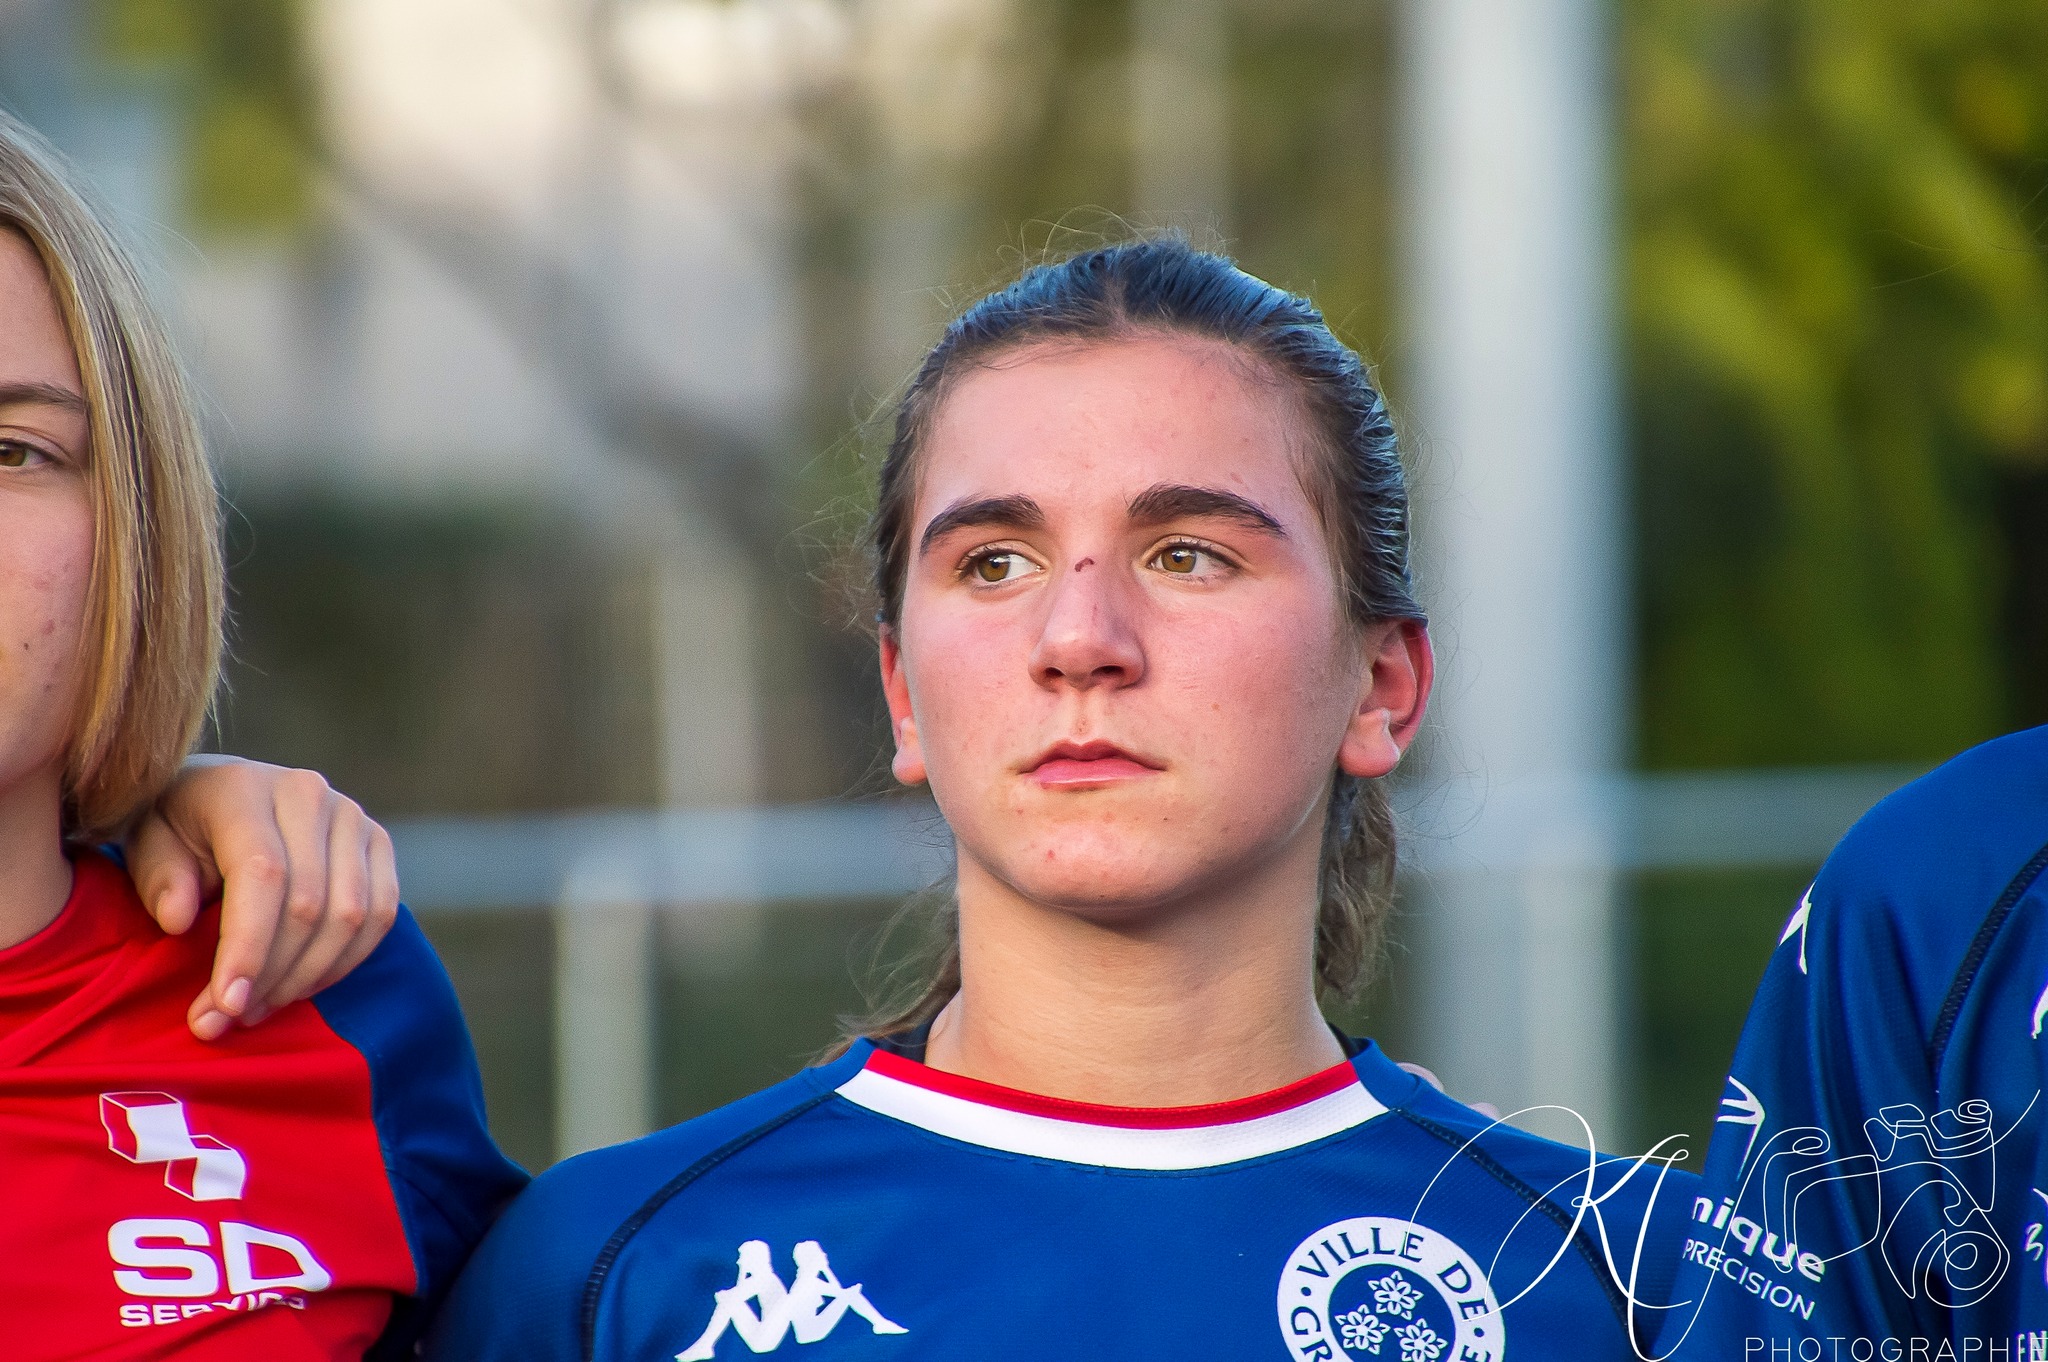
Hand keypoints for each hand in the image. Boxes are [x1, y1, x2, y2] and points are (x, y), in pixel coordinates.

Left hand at [126, 756, 399, 1040]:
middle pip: (309, 903)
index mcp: (245, 789)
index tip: (225, 1006)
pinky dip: (344, 961)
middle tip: (230, 1019)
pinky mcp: (378, 842)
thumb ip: (159, 878)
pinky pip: (380, 914)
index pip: (262, 875)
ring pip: (350, 915)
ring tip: (260, 1007)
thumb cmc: (177, 828)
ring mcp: (351, 816)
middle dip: (272, 975)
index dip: (248, 947)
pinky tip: (301, 984)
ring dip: (307, 976)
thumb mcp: (147, 844)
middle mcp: (308, 794)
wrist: (223, 792)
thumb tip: (179, 920)